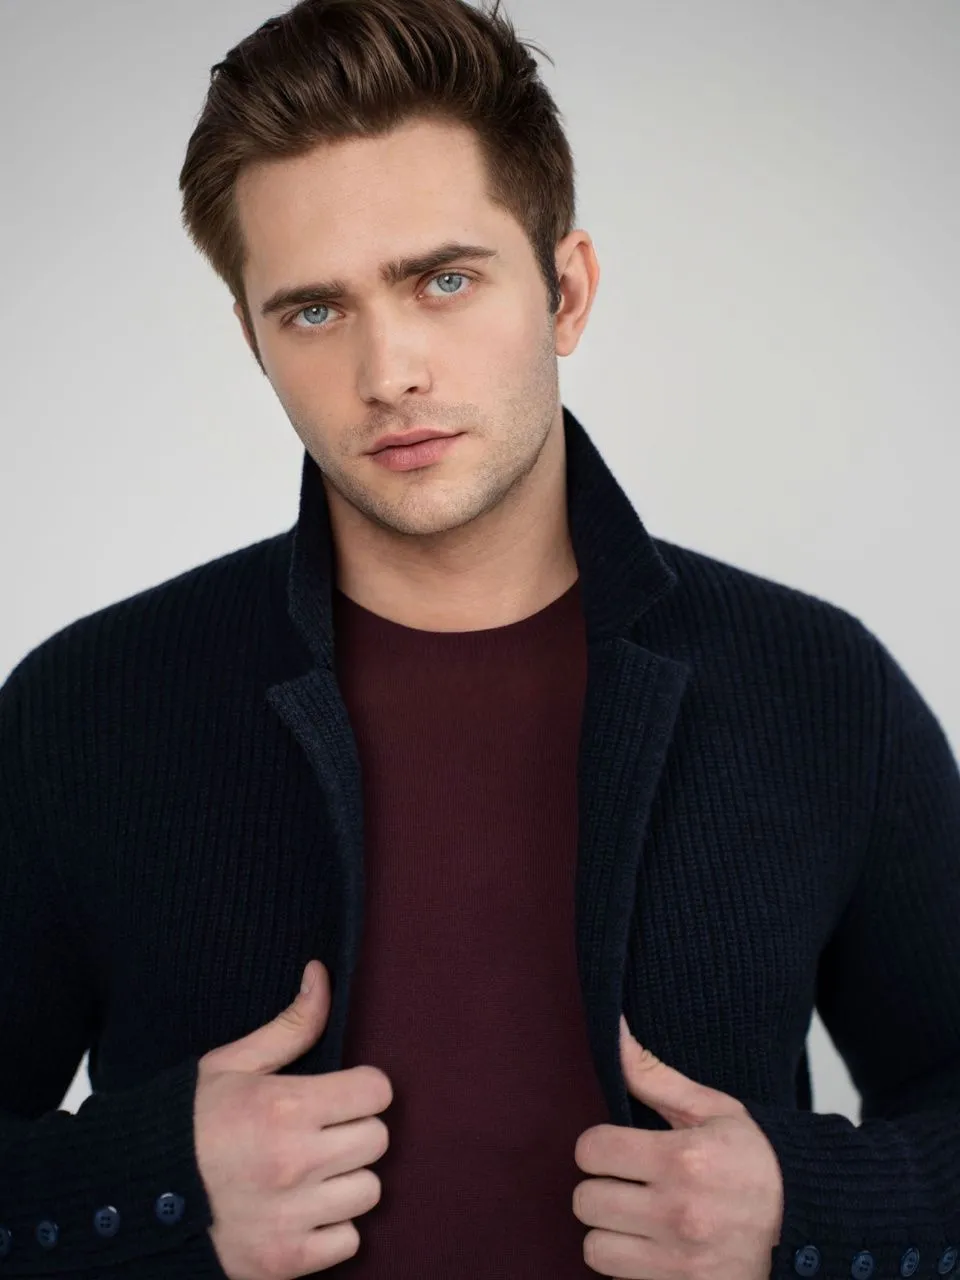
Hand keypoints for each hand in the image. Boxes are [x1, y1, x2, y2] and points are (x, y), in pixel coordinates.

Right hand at [195, 961, 392, 1279]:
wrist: (133, 1199)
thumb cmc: (185, 1123)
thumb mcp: (233, 1063)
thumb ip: (290, 1025)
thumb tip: (321, 976)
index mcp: (285, 1107)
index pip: (376, 1091)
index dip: (362, 1088)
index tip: (343, 1093)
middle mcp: (295, 1162)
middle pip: (377, 1138)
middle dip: (355, 1129)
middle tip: (322, 1130)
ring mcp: (292, 1216)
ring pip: (369, 1190)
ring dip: (346, 1179)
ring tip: (311, 1171)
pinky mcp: (286, 1260)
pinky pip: (349, 1240)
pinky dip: (333, 1227)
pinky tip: (303, 1208)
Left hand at [572, 1015, 783, 1278]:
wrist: (816, 1226)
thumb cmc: (759, 1160)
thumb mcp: (713, 1110)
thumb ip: (653, 1076)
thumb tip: (615, 1031)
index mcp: (683, 1159)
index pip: (591, 1150)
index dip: (597, 1146)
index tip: (615, 1148)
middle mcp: (679, 1214)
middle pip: (586, 1201)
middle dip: (602, 1187)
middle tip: (627, 1183)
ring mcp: (682, 1264)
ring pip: (596, 1248)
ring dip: (611, 1233)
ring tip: (638, 1218)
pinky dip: (631, 1267)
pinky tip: (655, 1247)